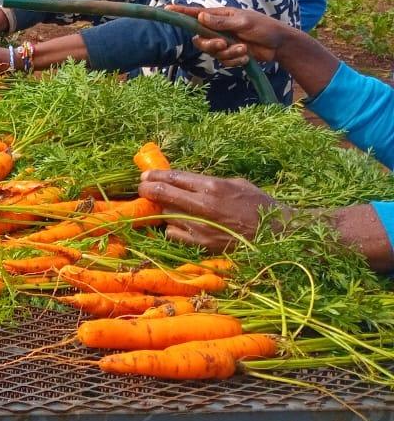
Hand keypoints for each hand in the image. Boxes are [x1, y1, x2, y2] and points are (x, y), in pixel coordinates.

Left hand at [138, 169, 288, 250]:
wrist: (278, 234)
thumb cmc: (259, 205)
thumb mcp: (235, 183)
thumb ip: (208, 182)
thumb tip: (184, 181)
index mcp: (213, 186)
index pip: (174, 177)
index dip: (156, 175)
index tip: (145, 175)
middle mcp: (203, 206)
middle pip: (163, 194)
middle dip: (148, 190)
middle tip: (142, 188)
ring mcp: (201, 227)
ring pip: (167, 215)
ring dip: (163, 210)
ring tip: (166, 206)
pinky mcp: (202, 245)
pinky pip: (174, 234)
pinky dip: (172, 228)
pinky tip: (178, 225)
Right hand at [166, 5, 293, 65]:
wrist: (279, 45)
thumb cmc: (264, 27)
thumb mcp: (243, 22)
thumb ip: (221, 22)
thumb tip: (200, 17)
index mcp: (220, 16)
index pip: (196, 13)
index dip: (181, 12)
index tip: (167, 9)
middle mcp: (218, 29)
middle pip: (200, 39)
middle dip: (210, 45)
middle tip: (223, 44)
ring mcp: (224, 42)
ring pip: (212, 53)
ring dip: (228, 54)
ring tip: (244, 50)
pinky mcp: (230, 54)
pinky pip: (223, 61)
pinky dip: (235, 60)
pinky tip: (246, 57)